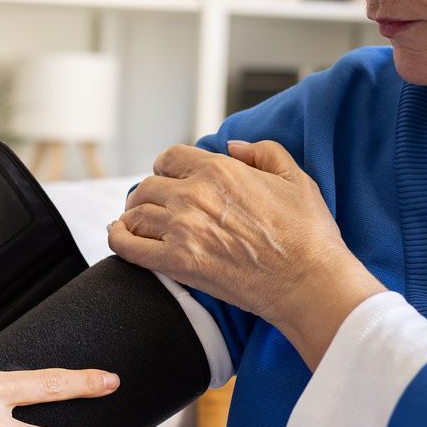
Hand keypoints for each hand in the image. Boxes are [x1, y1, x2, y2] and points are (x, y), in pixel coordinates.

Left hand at [108, 141, 354, 326]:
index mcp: (218, 169)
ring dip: (134, 217)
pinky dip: (118, 239)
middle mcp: (193, 194)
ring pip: (135, 214)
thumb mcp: (295, 177)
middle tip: (155, 207)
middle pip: (148, 186)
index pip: (170, 157)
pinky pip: (128, 246)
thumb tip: (233, 146)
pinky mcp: (176, 262)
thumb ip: (262, 152)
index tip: (170, 179)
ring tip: (138, 223)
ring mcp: (181, 229)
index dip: (168, 167)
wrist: (308, 281)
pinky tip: (120, 235)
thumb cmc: (308, 233)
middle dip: (150, 194)